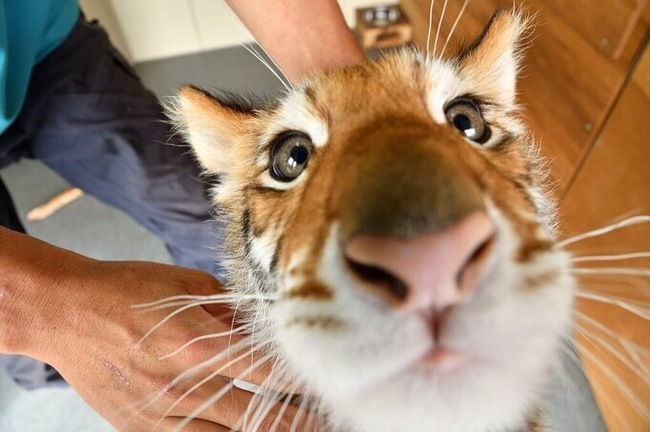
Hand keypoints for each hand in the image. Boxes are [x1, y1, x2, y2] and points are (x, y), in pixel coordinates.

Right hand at [0, 228, 309, 429]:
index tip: (330, 383)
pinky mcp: (144, 429)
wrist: (68, 312)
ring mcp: (162, 414)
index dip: (305, 381)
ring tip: (299, 429)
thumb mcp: (188, 286)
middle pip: (259, 415)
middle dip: (300, 420)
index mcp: (199, 342)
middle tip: (328, 419)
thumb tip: (265, 329)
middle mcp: (184, 385)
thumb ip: (231, 313)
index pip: (270, 372)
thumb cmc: (127, 290)